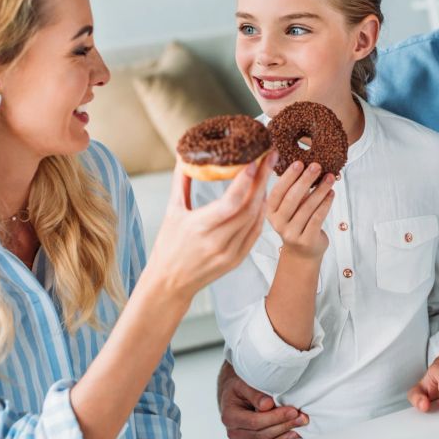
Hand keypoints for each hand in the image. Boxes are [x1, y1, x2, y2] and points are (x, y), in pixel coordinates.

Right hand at [145, 153, 275, 298]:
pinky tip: (263, 199)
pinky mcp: (237, 260)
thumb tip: (185, 156)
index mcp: (199, 227)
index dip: (245, 181)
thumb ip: (181, 182)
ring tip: (266, 175)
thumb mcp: (172, 212)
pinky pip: (255, 233)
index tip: (254, 161)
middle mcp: (217, 242)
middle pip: (248, 208)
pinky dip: (261, 214)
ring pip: (255, 219)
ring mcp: (229, 253)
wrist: (170, 283)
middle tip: (269, 159)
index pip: (230, 202)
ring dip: (263, 195)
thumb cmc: (168, 246)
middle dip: (261, 181)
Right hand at [218, 361, 307, 438]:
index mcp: (230, 416)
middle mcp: (234, 432)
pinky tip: (290, 437)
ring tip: (298, 429)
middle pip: (262, 434)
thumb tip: (267, 404)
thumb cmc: (238, 388)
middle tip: (301, 418)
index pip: (255, 421)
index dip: (275, 418)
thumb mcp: (242, 384)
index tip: (292, 411)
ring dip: (283, 438)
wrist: (233, 395)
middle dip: (284, 426)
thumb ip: (254, 393)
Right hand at [266, 160, 335, 261]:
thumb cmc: (297, 223)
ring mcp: (291, 233)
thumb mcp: (290, 208)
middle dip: (305, 180)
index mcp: (270, 212)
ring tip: (330, 177)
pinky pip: (317, 218)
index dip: (288, 177)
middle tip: (317, 166)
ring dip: (320, 190)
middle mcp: (277, 223)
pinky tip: (332, 193)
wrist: (303, 253)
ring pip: (307, 207)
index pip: (277, 192)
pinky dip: (326, 204)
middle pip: (292, 198)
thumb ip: (293, 191)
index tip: (299, 163)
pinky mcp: (306, 240)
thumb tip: (306, 165)